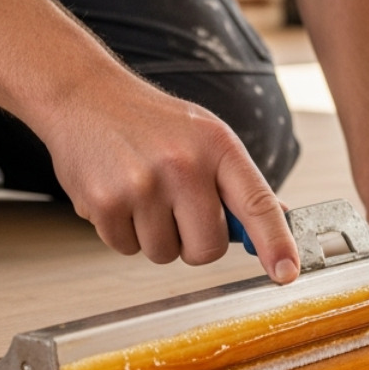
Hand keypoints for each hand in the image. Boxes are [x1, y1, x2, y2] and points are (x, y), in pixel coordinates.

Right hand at [38, 66, 300, 283]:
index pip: (257, 204)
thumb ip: (238, 182)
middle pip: (208, 248)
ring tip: (141, 193)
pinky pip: (126, 249)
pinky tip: (117, 195)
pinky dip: (123, 232)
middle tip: (177, 210)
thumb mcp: (204, 136)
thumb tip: (280, 220)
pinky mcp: (105, 204)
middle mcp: (183, 165)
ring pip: (165, 254)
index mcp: (216, 145)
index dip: (276, 243)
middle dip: (195, 242)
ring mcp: (142, 186)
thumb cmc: (148, 120)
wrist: (82, 96)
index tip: (286, 273)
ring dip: (155, 236)